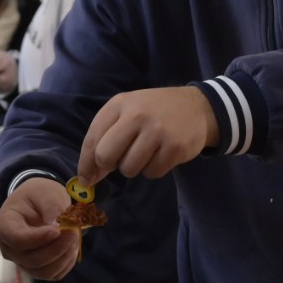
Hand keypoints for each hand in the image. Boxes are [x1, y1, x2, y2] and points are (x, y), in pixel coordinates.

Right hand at [0, 178, 76, 280]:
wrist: (36, 202)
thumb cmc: (37, 195)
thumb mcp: (45, 193)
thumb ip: (52, 207)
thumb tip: (60, 228)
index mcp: (4, 225)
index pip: (18, 240)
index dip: (39, 238)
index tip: (57, 230)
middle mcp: (9, 248)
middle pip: (32, 259)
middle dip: (57, 248)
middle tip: (75, 231)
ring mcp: (22, 261)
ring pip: (43, 272)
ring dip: (63, 257)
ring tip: (75, 237)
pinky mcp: (36, 268)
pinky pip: (53, 274)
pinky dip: (66, 263)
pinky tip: (71, 246)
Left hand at [78, 87, 219, 183]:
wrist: (196, 107)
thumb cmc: (153, 112)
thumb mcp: (127, 113)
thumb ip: (105, 139)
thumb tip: (88, 177)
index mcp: (119, 104)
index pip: (92, 140)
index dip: (86, 164)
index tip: (86, 178)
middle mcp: (137, 115)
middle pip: (106, 156)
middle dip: (110, 166)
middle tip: (121, 160)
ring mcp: (157, 131)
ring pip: (129, 169)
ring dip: (134, 168)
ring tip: (146, 152)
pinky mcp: (174, 147)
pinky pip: (152, 173)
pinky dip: (153, 169)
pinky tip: (161, 154)